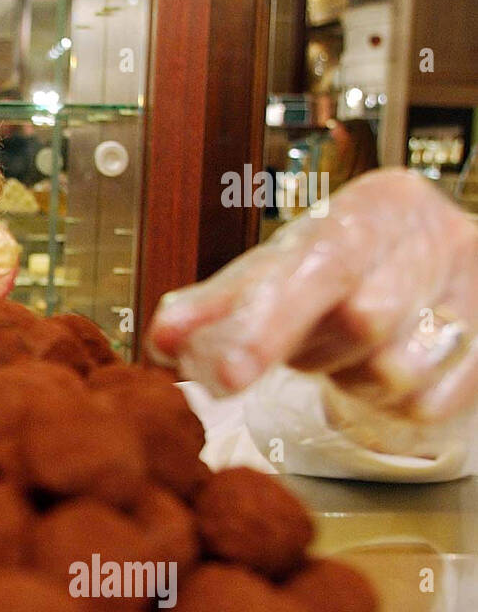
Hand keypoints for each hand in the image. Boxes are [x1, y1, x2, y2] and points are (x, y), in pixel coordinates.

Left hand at [147, 168, 477, 422]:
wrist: (430, 262)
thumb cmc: (337, 266)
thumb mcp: (274, 271)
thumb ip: (216, 303)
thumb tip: (163, 336)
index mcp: (370, 209)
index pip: (317, 266)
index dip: (269, 323)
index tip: (227, 376)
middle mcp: (429, 241)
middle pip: (364, 317)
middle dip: (312, 349)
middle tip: (271, 364)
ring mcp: (466, 294)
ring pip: (394, 369)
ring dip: (350, 375)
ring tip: (342, 351)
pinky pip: (427, 402)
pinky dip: (391, 402)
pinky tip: (383, 368)